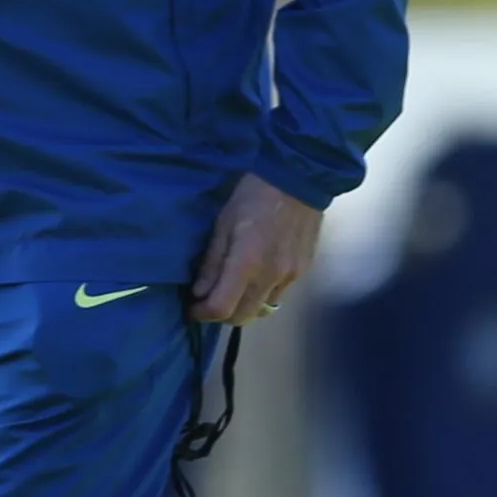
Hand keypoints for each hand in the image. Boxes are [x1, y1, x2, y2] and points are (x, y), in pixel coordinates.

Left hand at [188, 173, 321, 324]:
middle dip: (222, 315)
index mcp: (247, 263)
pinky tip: (255, 277)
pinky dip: (261, 294)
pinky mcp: (303, 271)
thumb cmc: (253, 195)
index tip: (193, 308)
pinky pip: (278, 295)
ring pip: (262, 310)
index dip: (203, 314)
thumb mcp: (223, 223)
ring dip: (243, 307)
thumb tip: (199, 293)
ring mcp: (291, 277)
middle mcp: (271, 277)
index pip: (222, 308)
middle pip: (243, 317)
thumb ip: (212, 262)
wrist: (298, 179)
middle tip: (208, 302)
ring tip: (232, 291)